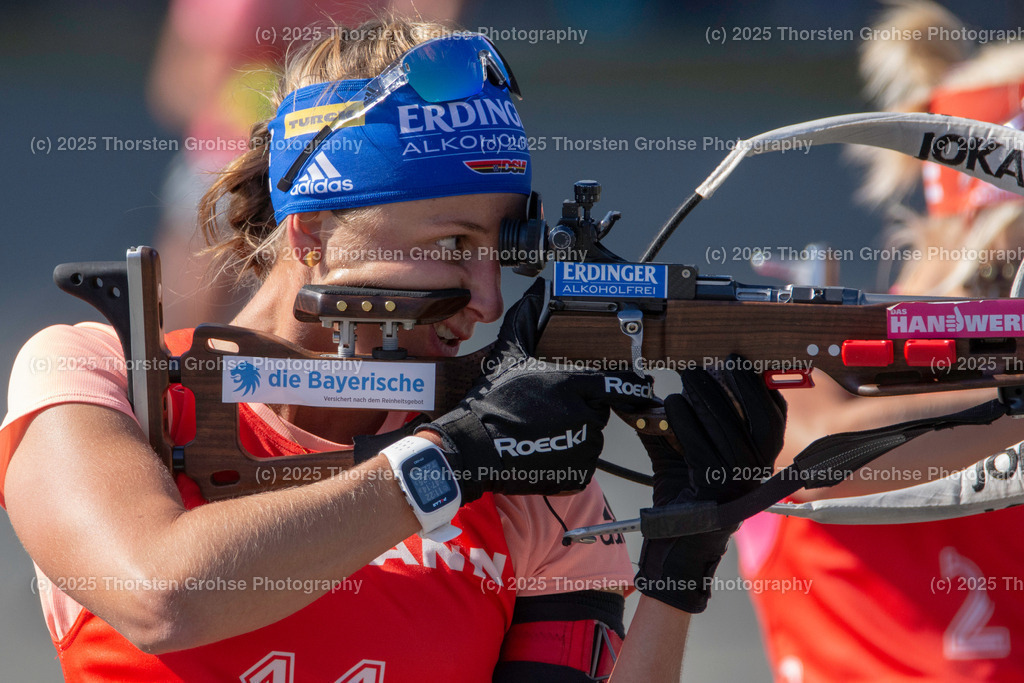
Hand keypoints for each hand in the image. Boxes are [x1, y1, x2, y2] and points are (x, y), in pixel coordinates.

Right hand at [420, 279, 655, 501]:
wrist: (475, 449)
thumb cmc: (492, 403)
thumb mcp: (509, 355)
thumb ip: (526, 320)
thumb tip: (536, 293)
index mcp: (573, 385)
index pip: (616, 383)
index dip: (627, 384)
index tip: (638, 385)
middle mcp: (584, 416)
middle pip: (600, 408)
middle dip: (584, 406)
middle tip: (554, 408)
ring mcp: (583, 447)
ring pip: (593, 435)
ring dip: (578, 432)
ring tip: (545, 430)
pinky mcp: (578, 472)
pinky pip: (584, 461)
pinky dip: (571, 457)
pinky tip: (547, 448)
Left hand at [636, 361, 786, 612]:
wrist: (674, 550)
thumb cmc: (684, 497)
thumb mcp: (686, 455)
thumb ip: (680, 423)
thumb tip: (662, 388)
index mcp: (758, 465)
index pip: (774, 422)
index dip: (761, 389)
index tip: (741, 361)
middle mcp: (755, 477)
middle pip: (760, 425)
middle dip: (741, 387)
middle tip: (712, 361)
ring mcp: (736, 489)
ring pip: (730, 435)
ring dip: (709, 399)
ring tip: (690, 375)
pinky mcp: (712, 497)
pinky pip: (701, 454)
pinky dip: (687, 425)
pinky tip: (673, 406)